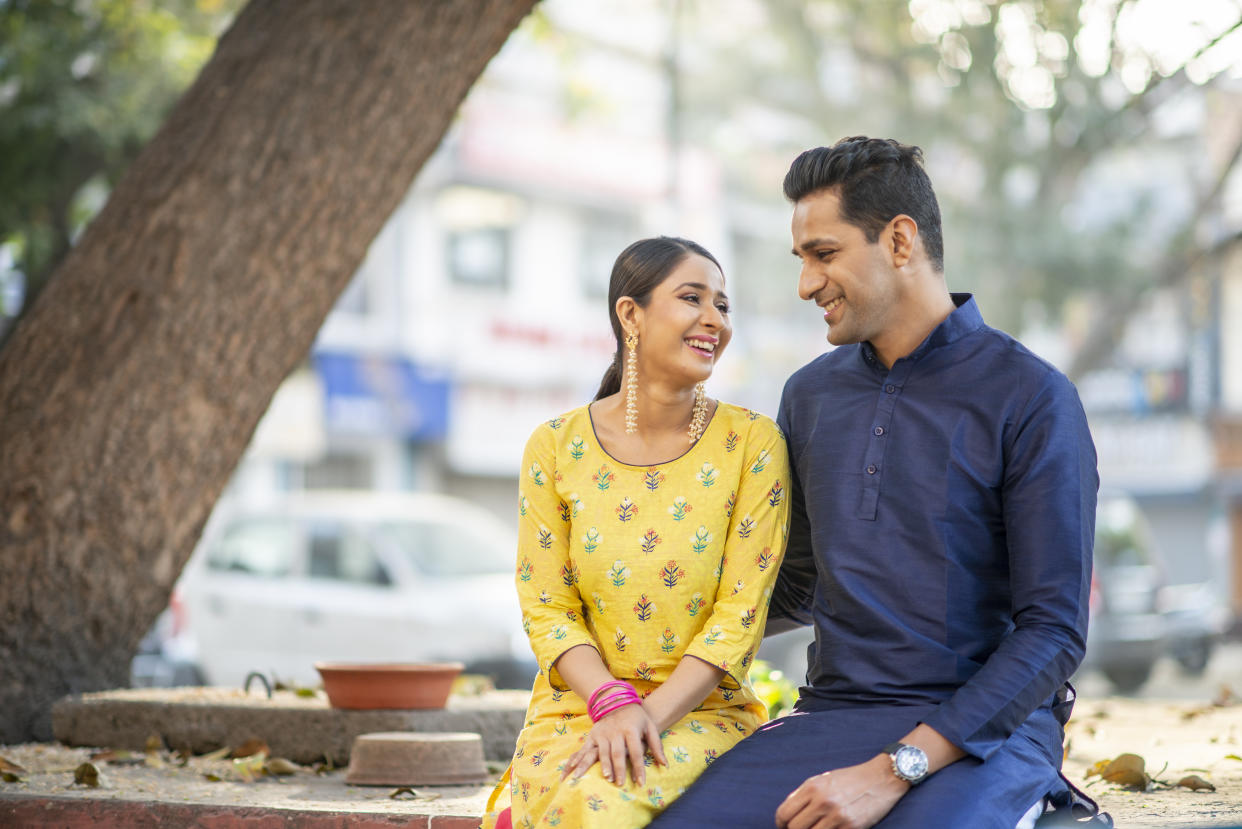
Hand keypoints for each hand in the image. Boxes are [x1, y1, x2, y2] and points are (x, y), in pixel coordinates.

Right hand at [561, 703, 665, 785]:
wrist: (617, 700)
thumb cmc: (637, 717)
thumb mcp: (650, 727)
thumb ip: (657, 746)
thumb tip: (665, 765)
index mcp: (631, 730)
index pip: (636, 752)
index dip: (639, 768)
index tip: (641, 783)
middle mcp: (616, 731)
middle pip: (618, 753)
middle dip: (620, 769)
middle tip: (621, 784)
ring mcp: (602, 733)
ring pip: (602, 752)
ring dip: (604, 766)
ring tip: (607, 778)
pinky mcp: (593, 735)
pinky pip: (585, 749)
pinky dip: (580, 761)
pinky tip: (576, 771)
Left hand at [774, 755, 908, 828]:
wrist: (882, 777)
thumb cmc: (851, 778)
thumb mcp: (823, 779)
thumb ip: (804, 794)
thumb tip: (787, 813)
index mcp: (812, 787)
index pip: (784, 812)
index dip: (781, 824)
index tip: (783, 827)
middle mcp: (823, 801)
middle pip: (795, 828)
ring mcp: (837, 815)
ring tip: (816, 828)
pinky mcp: (852, 826)